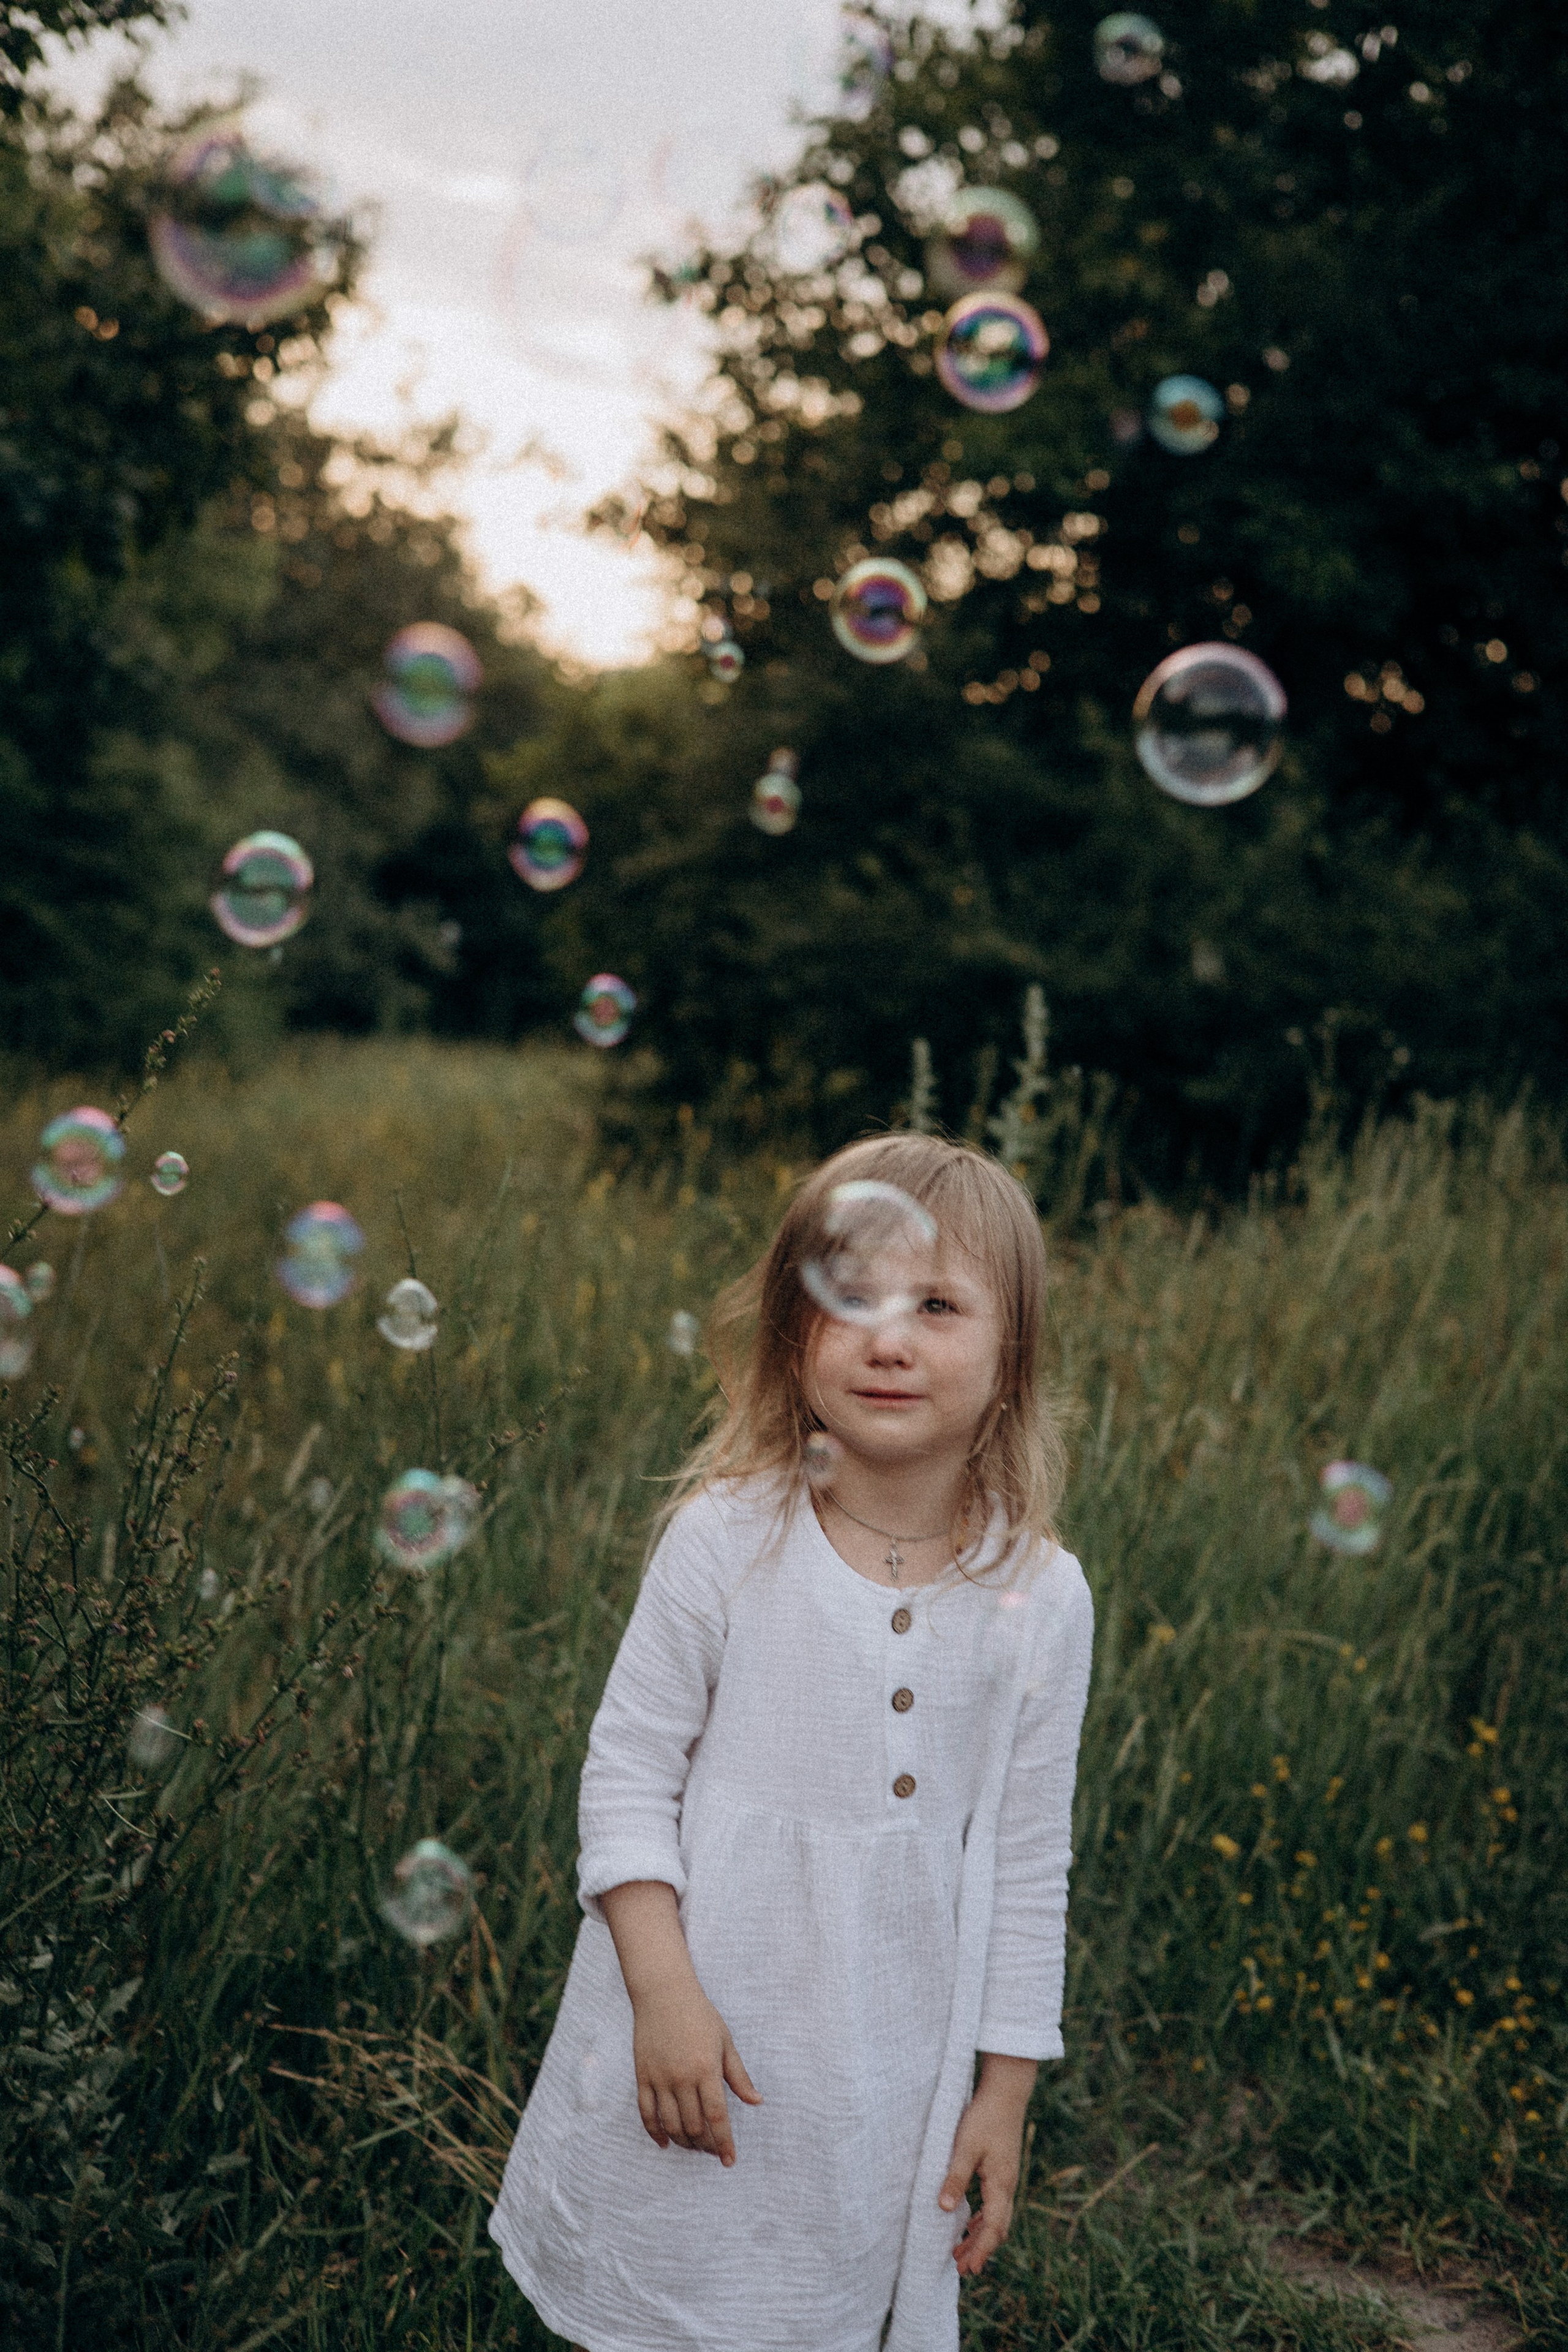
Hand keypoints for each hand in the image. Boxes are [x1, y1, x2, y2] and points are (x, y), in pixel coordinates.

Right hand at [631, 1972, 761, 2164]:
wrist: (664, 1993)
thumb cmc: (700, 2015)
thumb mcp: (725, 2042)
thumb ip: (739, 2075)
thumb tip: (757, 2101)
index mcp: (706, 2069)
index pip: (717, 2117)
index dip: (724, 2142)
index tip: (729, 2160)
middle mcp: (682, 2077)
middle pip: (694, 2126)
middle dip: (706, 2145)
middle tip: (713, 2150)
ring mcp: (660, 2078)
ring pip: (671, 2125)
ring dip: (684, 2143)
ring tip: (694, 2146)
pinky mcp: (643, 2076)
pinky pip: (646, 2113)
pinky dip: (655, 2132)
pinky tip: (665, 2142)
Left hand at [938, 2054, 1036, 2277]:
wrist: (1006, 2092)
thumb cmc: (984, 2117)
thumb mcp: (965, 2147)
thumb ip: (955, 2178)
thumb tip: (944, 2208)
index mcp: (1001, 2184)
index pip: (994, 2228)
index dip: (982, 2250)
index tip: (970, 2269)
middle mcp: (1008, 2186)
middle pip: (997, 2228)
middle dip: (980, 2249)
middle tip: (962, 2268)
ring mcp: (1007, 2178)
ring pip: (997, 2217)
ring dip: (980, 2235)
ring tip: (960, 2251)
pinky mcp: (1002, 2169)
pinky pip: (995, 2204)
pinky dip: (983, 2218)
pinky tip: (969, 2220)